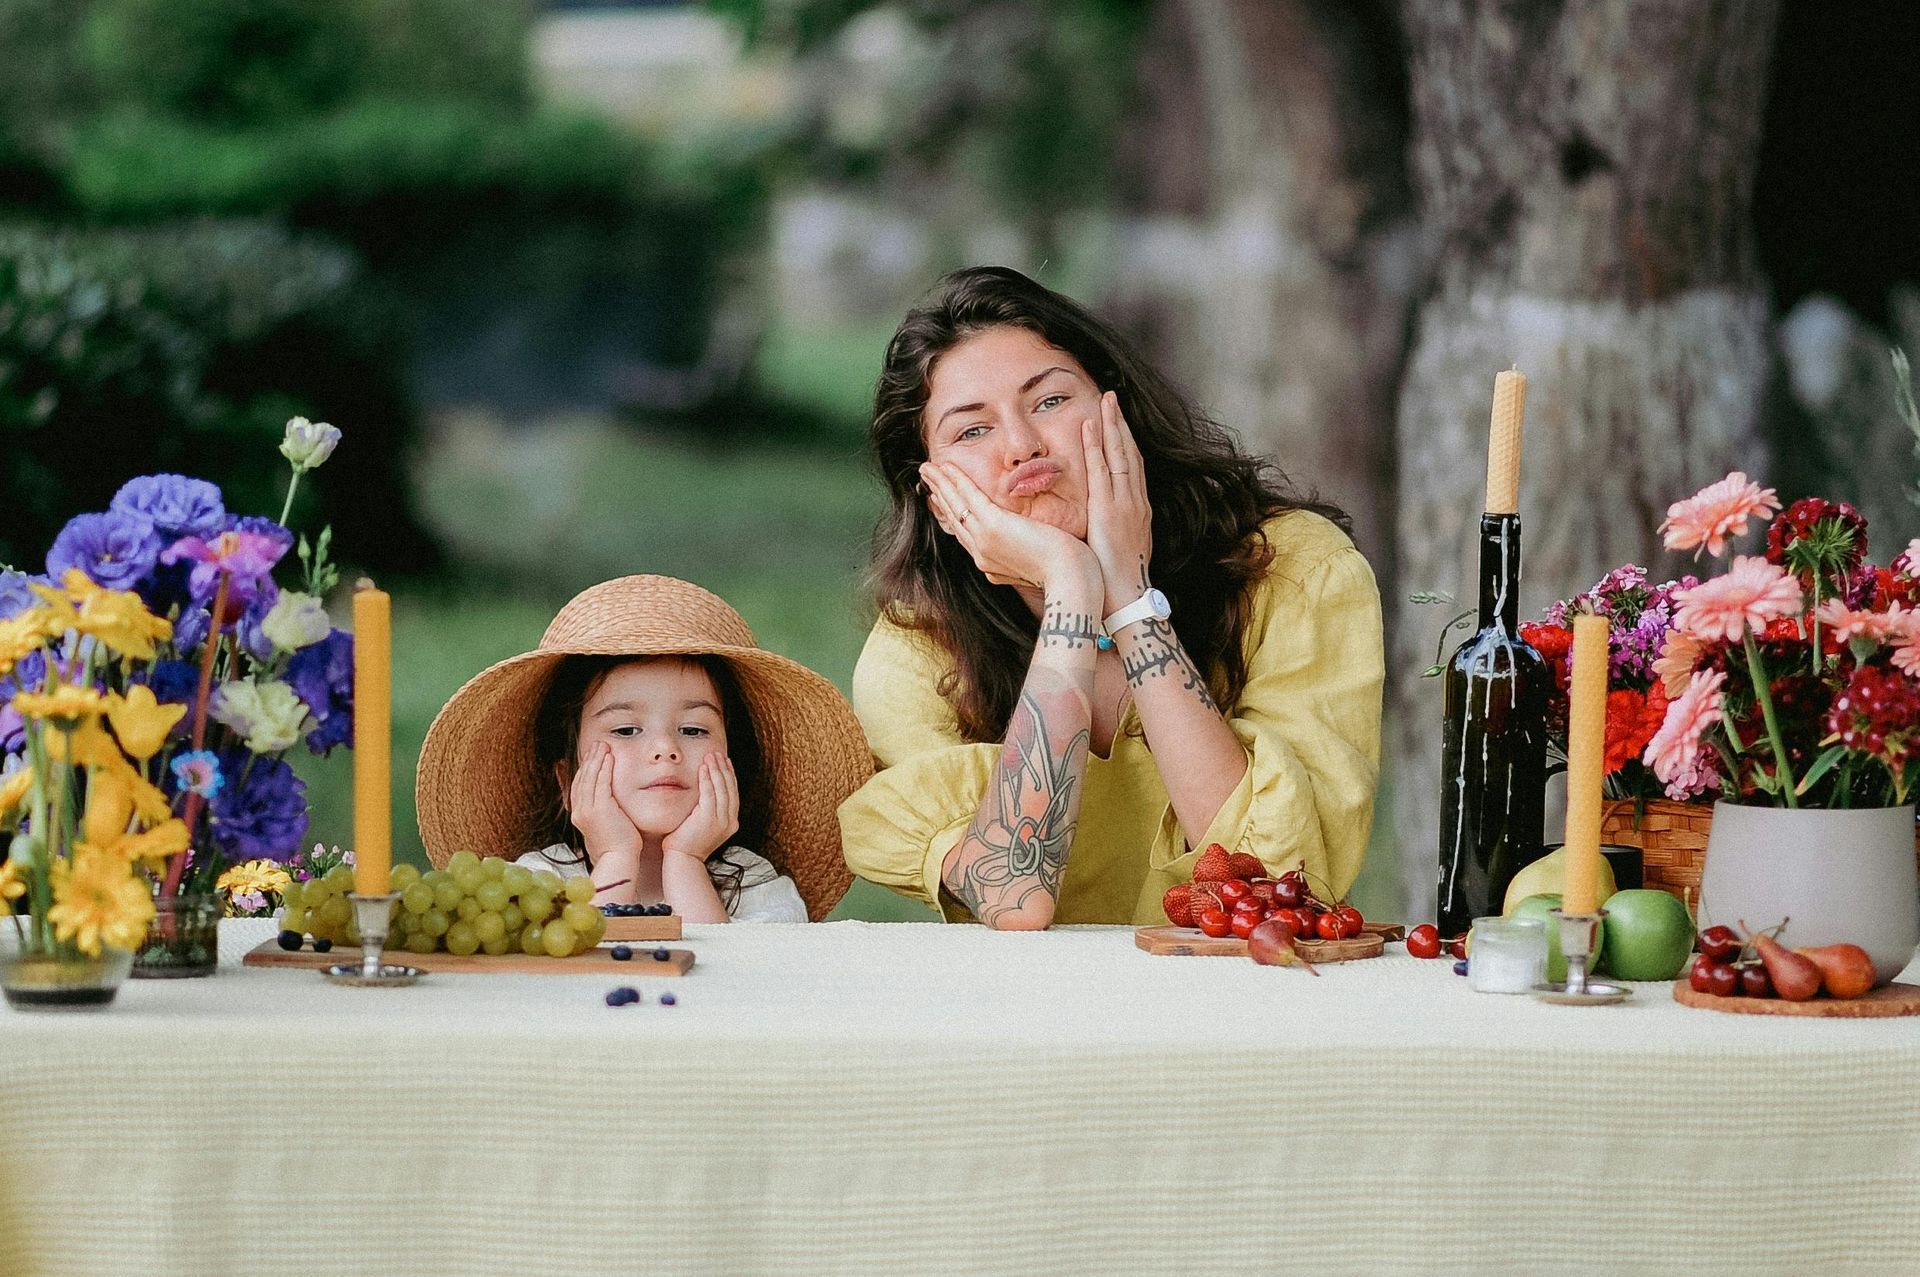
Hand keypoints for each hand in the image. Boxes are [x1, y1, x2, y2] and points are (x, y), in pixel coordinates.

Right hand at [567, 743, 644, 863]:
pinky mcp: (600, 810)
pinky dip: (604, 769)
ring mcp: (588, 810)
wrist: (618, 860)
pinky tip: (609, 758)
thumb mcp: (604, 826)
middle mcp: (579, 811)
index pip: (579, 785)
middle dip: (589, 760)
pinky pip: (601, 784)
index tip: (592, 755)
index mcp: (579, 814)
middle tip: (596, 744)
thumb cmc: (616, 846)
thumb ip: (603, 812)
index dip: (585, 768)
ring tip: (603, 746)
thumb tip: (607, 805)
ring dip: (596, 760)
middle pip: (582, 778)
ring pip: (589, 778)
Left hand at [660, 753, 739, 862]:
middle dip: (724, 768)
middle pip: (730, 788)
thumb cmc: (688, 844)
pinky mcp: (708, 818)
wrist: (683, 859)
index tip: (725, 762)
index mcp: (731, 823)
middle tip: (718, 754)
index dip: (730, 775)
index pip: (733, 793)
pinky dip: (707, 779)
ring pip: (722, 788)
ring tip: (711, 756)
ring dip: (716, 770)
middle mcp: (730, 821)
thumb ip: (709, 812)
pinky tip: (704, 768)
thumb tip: (706, 795)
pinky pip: (709, 793)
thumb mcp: (704, 826)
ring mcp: (721, 820)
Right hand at [919, 460, 1099, 594]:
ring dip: (940, 485)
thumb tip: (1030, 539)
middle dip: (940, 497)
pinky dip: (954, 481)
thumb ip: (1030, 548)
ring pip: (956, 507)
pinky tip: (945, 467)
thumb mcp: (1043, 560)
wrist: (1072, 581)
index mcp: (993, 564)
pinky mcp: (993, 527)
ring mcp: (985, 541)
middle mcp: (983, 555)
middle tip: (928, 479)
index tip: (944, 499)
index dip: (953, 514)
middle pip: (955, 520)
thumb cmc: (1068, 572)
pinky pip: (968, 498)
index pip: (967, 534)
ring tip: (928, 469)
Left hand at [1082, 391, 1153, 615]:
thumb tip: (1101, 529)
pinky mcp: (1110, 510)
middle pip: (1131, 453)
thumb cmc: (1118, 583)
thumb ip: (1112, 533)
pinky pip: (1103, 472)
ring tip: (1106, 400)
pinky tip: (1089, 426)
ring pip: (1120, 455)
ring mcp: (1125, 504)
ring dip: (1112, 425)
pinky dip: (1096, 447)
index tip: (1117, 421)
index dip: (1125, 441)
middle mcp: (1136, 502)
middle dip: (1121, 424)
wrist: (1128, 600)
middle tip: (1112, 398)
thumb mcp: (1119, 551)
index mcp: (1138, 511)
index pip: (1132, 468)